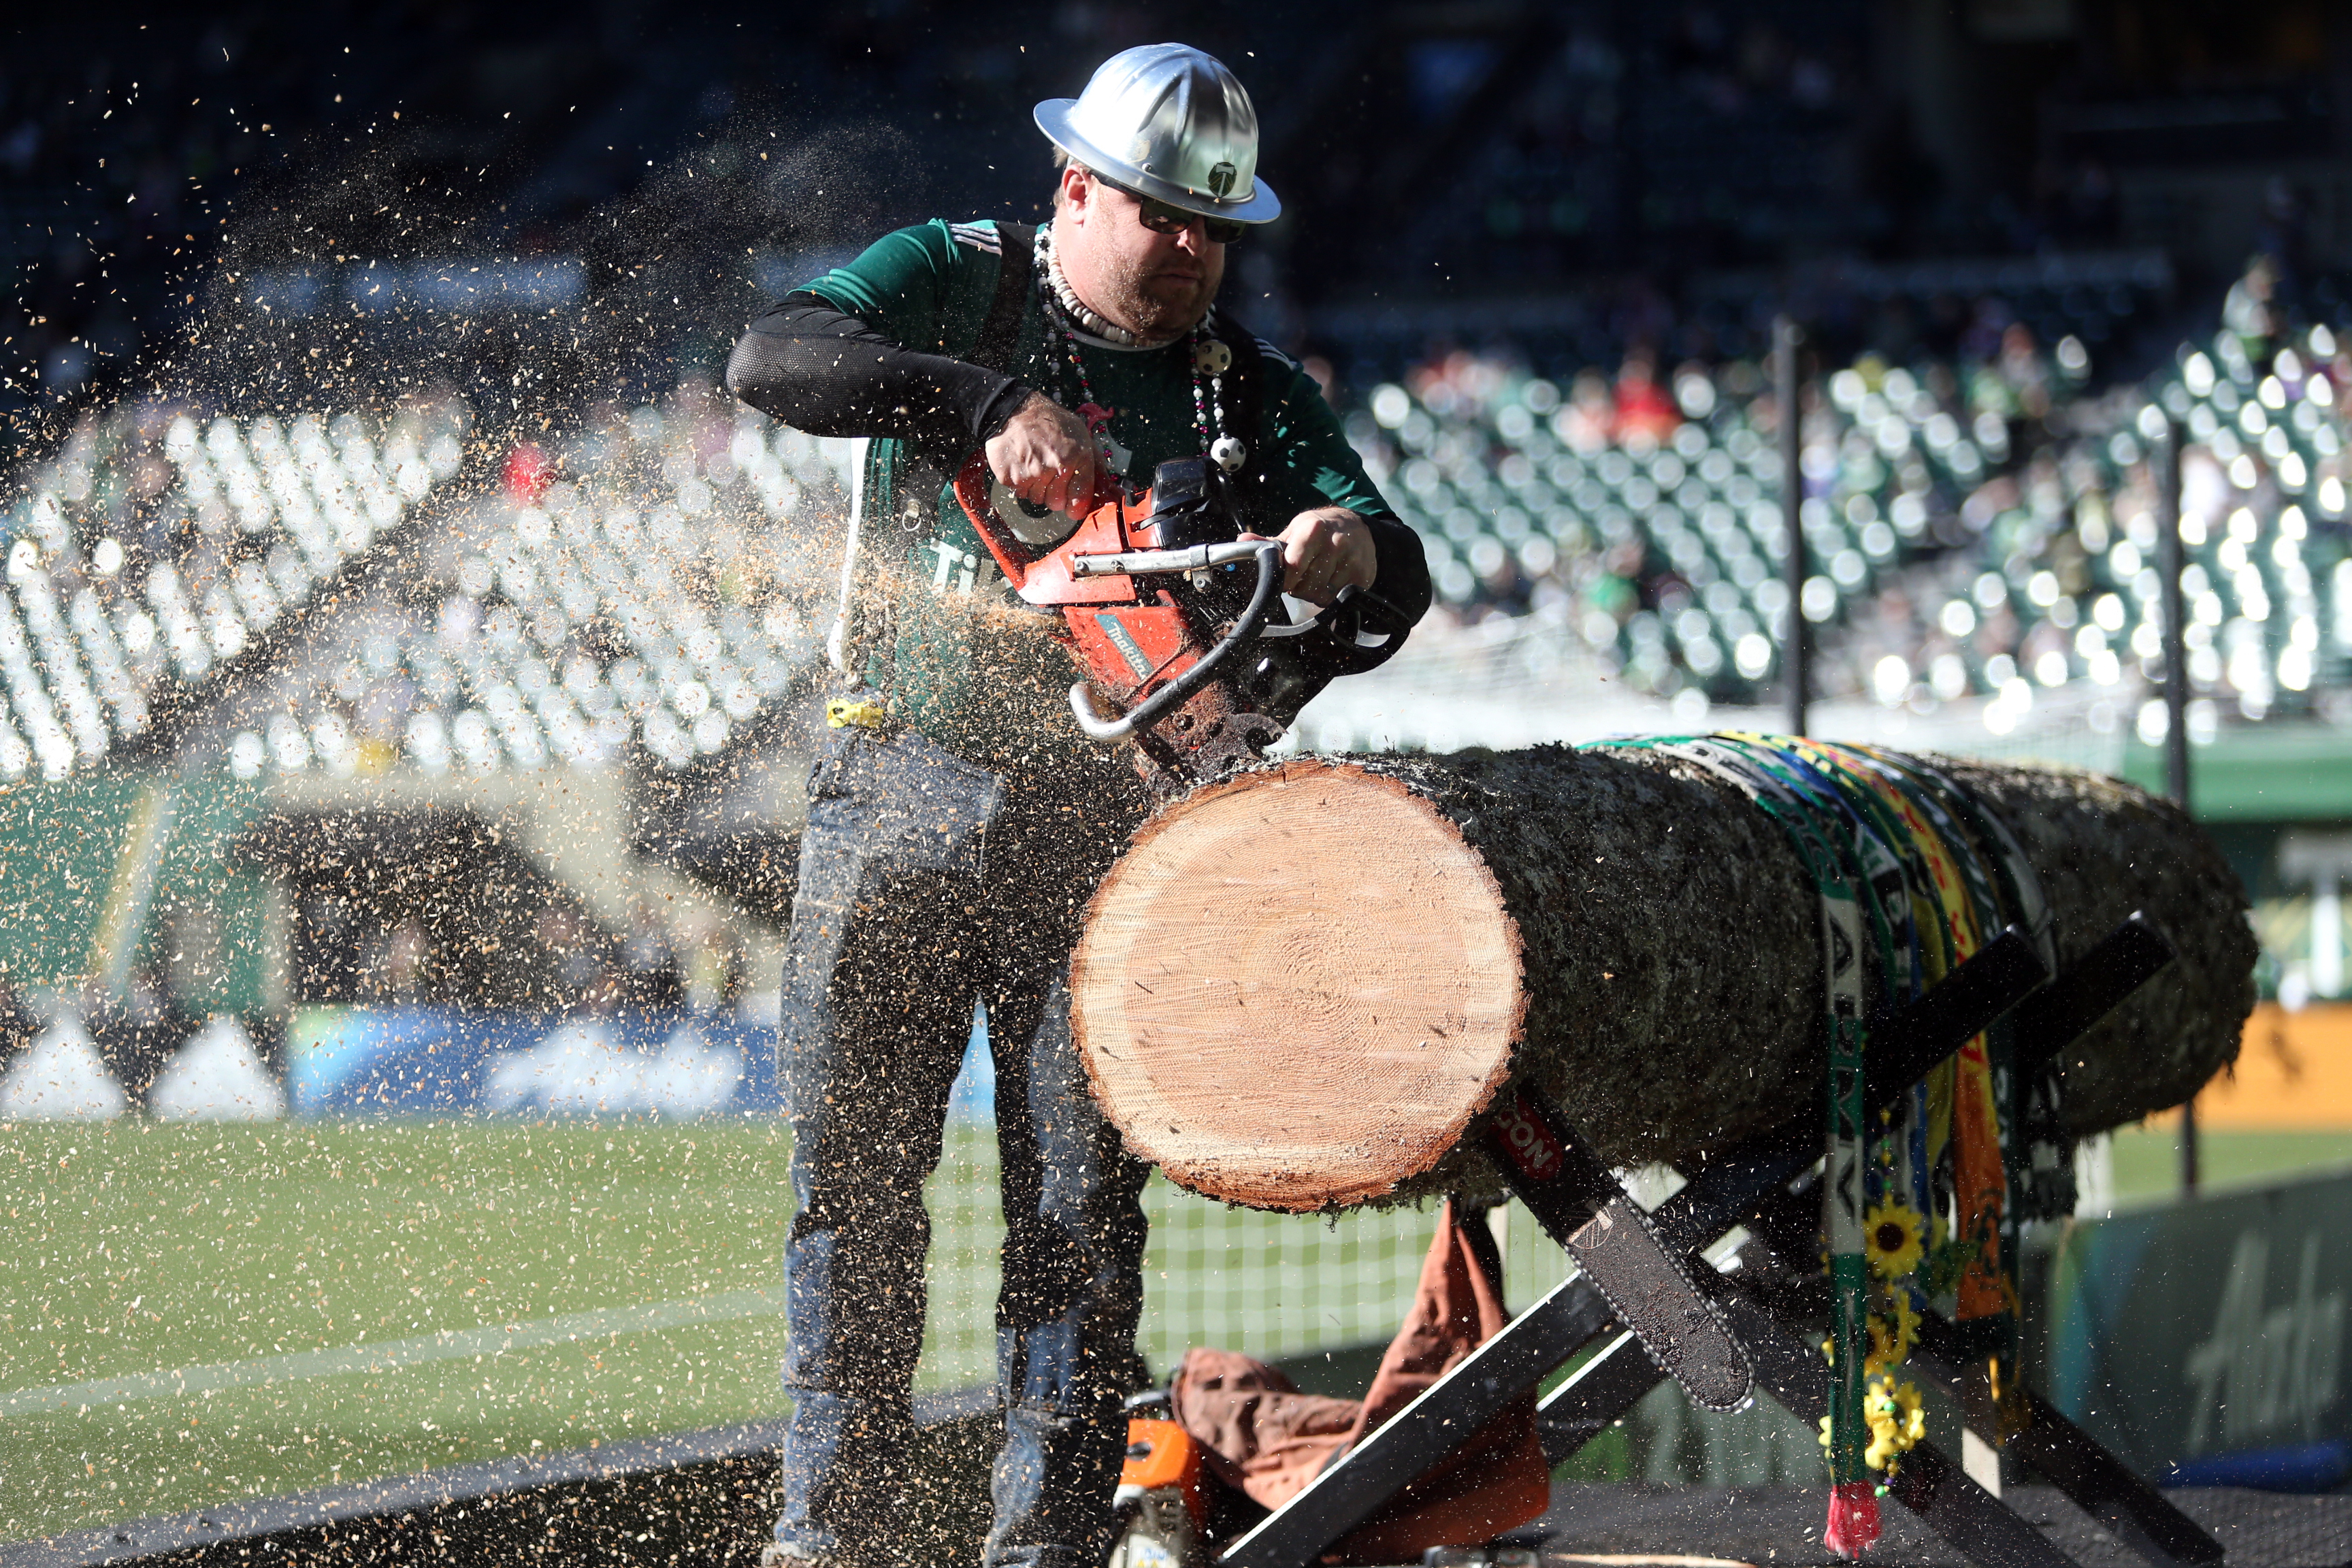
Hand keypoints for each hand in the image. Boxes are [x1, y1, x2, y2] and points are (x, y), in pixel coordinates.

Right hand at [984, 392, 1096, 516]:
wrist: (1016, 410)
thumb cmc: (1052, 423)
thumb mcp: (1082, 437)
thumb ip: (1096, 465)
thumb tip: (1111, 490)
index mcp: (1076, 458)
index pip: (1080, 500)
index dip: (1076, 506)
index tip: (1073, 506)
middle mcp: (1054, 468)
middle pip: (1056, 503)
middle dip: (1054, 493)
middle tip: (1049, 474)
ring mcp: (1030, 473)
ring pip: (1037, 499)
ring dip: (1036, 487)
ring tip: (1035, 464)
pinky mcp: (1009, 476)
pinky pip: (1018, 492)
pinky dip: (1019, 482)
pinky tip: (1021, 464)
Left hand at [1245, 507, 1375, 605]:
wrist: (1356, 527)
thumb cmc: (1319, 530)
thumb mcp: (1295, 531)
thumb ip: (1269, 542)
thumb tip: (1242, 542)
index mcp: (1313, 530)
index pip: (1292, 567)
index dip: (1285, 580)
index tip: (1285, 580)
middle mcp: (1335, 542)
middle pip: (1307, 586)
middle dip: (1300, 587)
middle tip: (1304, 576)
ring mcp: (1352, 560)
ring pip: (1322, 595)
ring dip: (1315, 593)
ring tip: (1318, 577)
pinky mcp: (1363, 575)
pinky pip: (1339, 599)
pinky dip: (1331, 595)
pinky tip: (1332, 581)